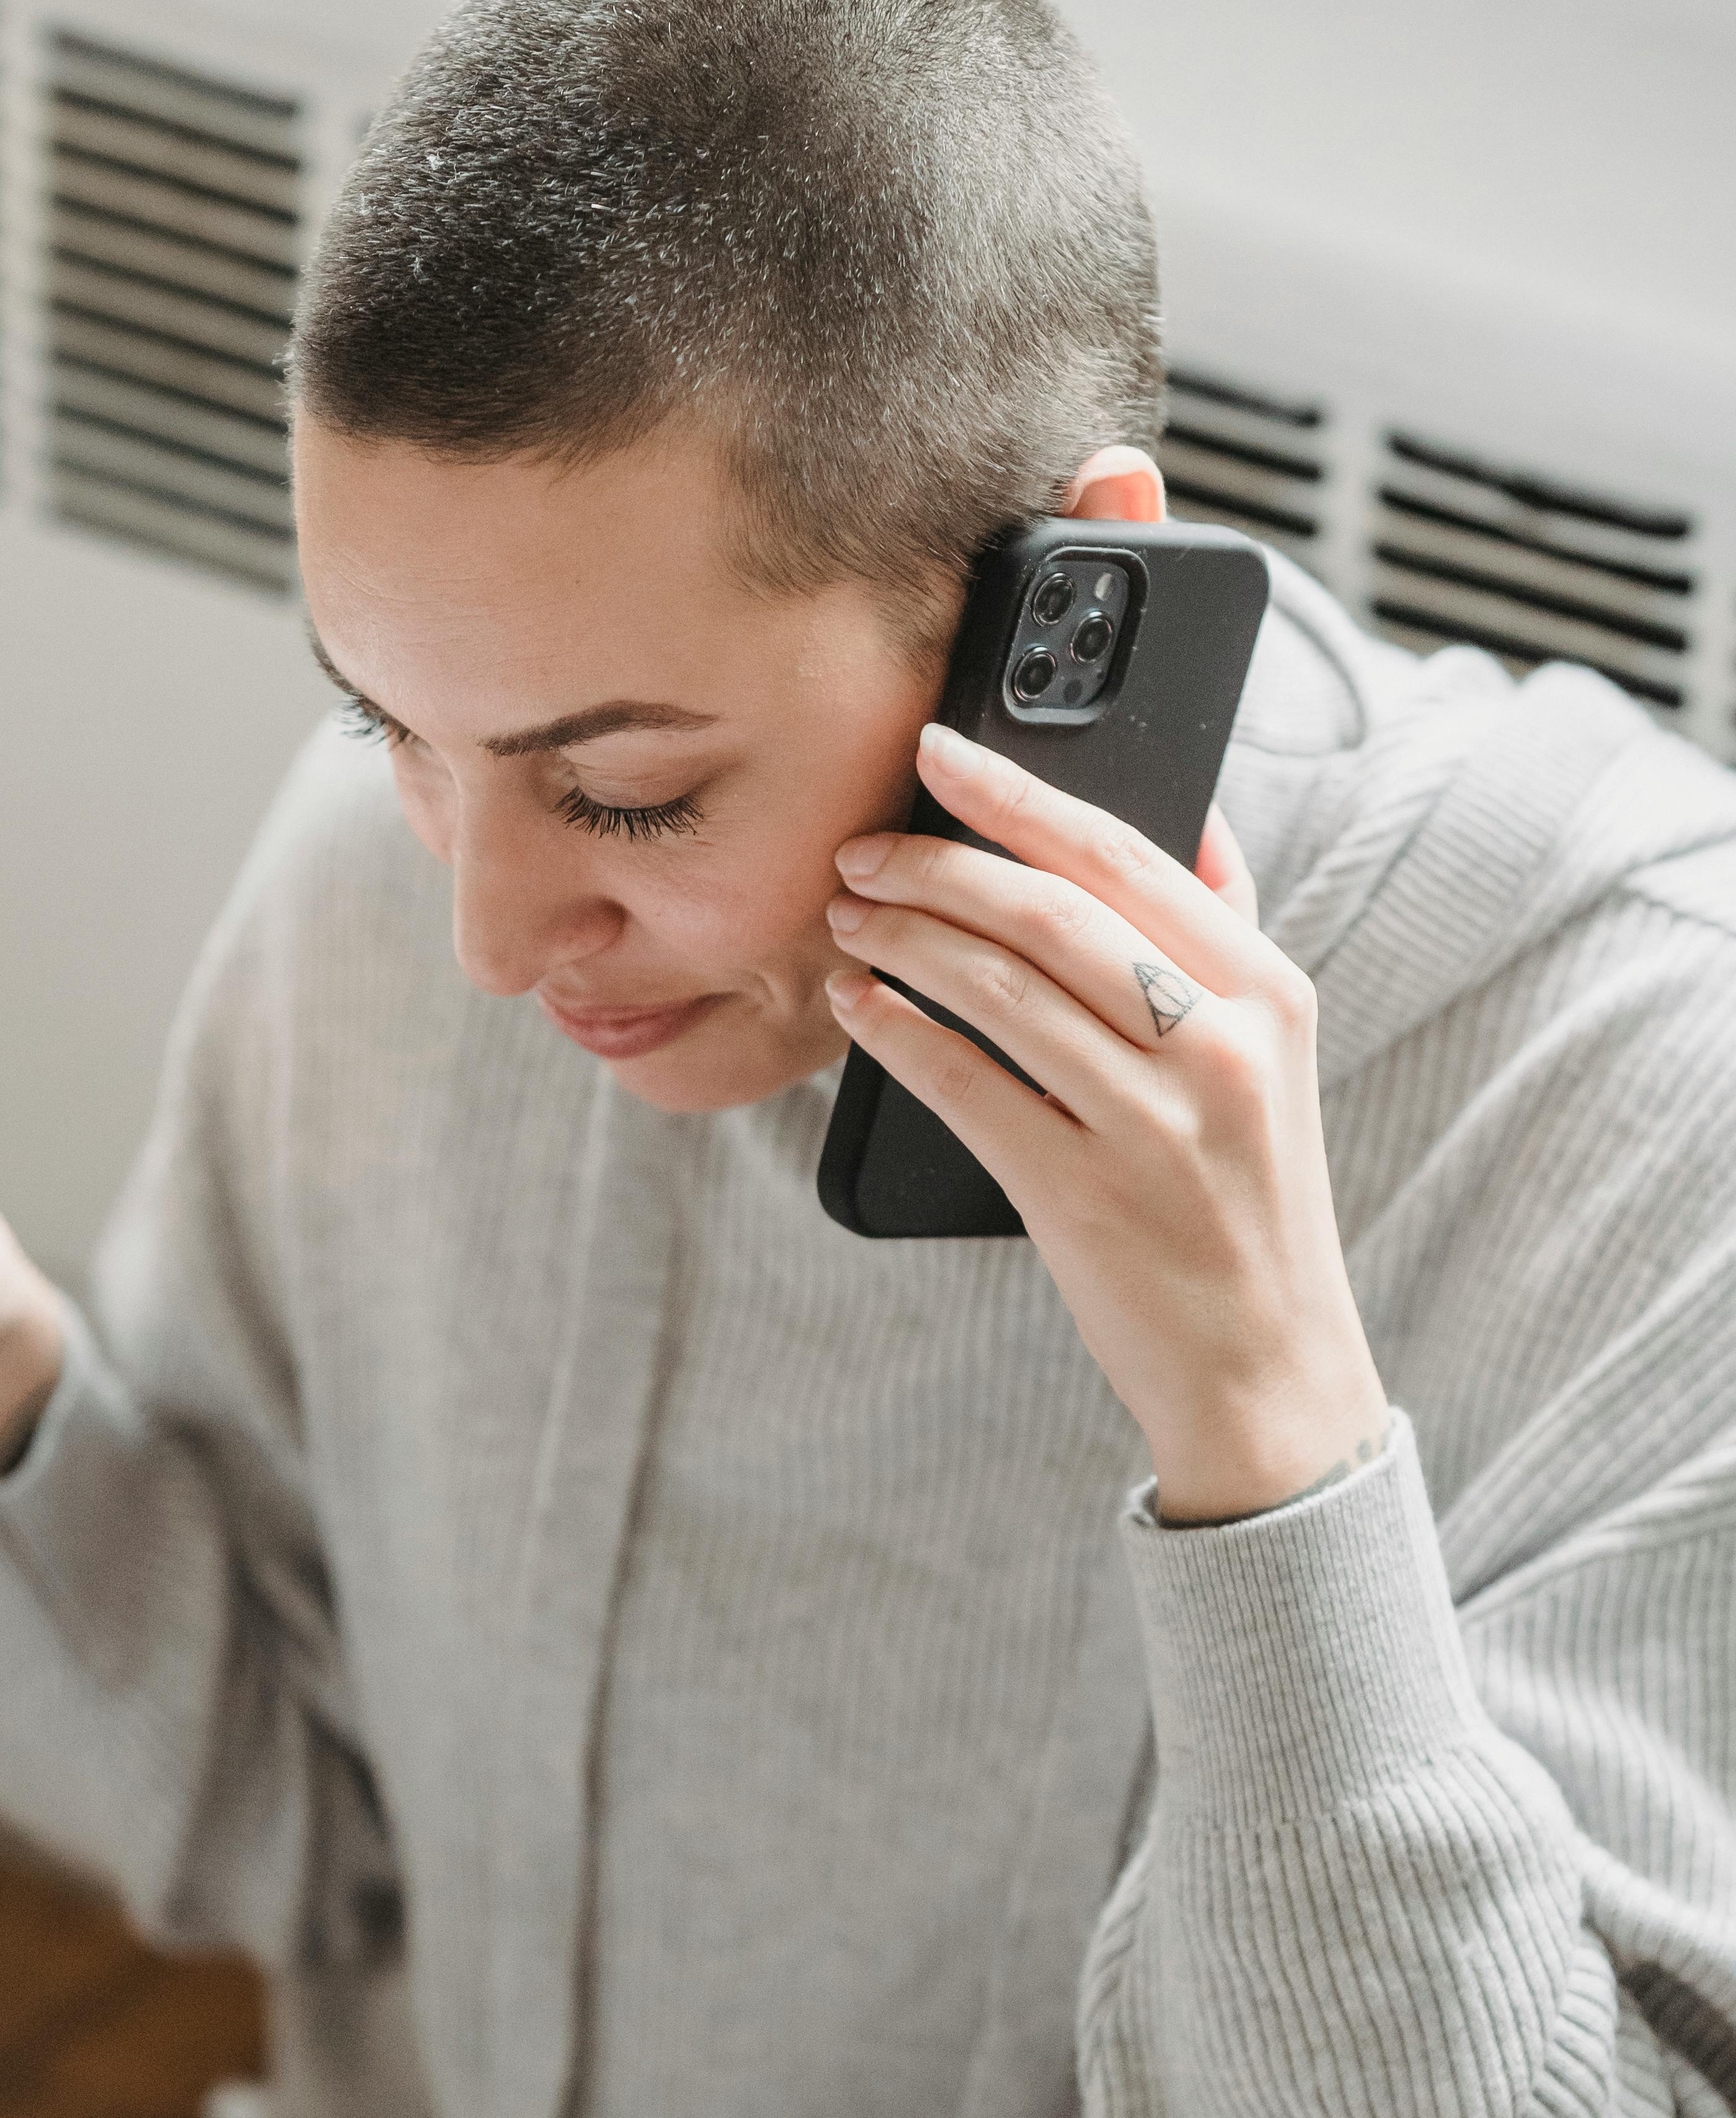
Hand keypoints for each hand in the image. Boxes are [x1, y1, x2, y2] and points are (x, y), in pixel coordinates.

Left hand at [823, 727, 1386, 1524]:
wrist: (1269, 1368)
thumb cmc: (1245, 1199)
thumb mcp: (1270, 1056)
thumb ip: (1221, 940)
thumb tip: (1181, 816)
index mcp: (1267, 992)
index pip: (1126, 854)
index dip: (1018, 792)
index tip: (937, 749)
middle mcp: (1221, 1046)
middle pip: (1049, 909)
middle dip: (935, 864)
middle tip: (859, 851)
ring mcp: (1155, 1124)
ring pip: (997, 988)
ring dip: (901, 940)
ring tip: (847, 920)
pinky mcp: (1084, 1195)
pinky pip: (965, 1085)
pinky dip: (898, 1034)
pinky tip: (858, 1009)